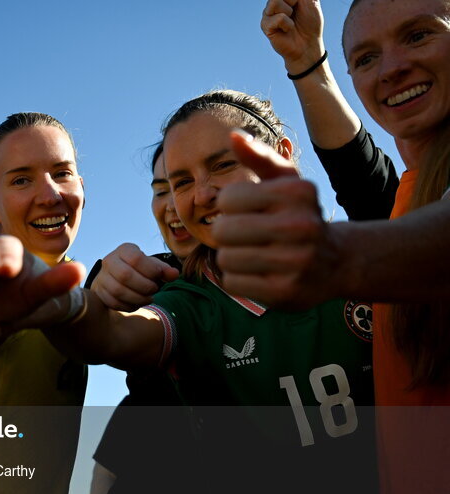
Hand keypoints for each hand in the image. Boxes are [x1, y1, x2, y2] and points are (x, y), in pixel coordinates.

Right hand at [91, 243, 178, 310]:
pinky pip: (113, 302)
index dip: (151, 270)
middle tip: (154, 290)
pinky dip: (128, 306)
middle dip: (144, 286)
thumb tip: (175, 274)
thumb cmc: (139, 270)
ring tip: (148, 299)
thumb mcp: (152, 266)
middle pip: (125, 275)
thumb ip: (165, 270)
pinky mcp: (99, 292)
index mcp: (124, 250)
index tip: (158, 276)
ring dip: (138, 298)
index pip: (136, 258)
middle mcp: (109, 261)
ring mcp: (102, 277)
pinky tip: (137, 304)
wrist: (117, 277)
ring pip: (118, 291)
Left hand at [215, 131, 342, 308]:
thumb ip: (260, 157)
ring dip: (232, 258)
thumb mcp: (286, 183)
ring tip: (254, 255)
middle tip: (246, 237)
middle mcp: (300, 226)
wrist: (336, 262)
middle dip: (227, 234)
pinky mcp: (285, 292)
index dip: (230, 206)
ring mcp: (294, 262)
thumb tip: (234, 136)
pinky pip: (232, 283)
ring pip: (225, 259)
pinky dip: (237, 278)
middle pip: (222, 230)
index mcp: (296, 193)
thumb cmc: (299, 216)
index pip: (227, 198)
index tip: (248, 210)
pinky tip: (258, 273)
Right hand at [261, 0, 325, 73]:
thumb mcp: (310, 1)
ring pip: (275, 2)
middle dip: (293, 0)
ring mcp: (268, 14)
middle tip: (295, 12)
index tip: (300, 4)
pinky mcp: (265, 26)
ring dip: (289, 11)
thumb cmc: (310, 23)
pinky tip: (287, 30)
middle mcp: (273, 3)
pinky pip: (278, 18)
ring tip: (291, 21)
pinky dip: (287, 24)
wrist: (307, 44)